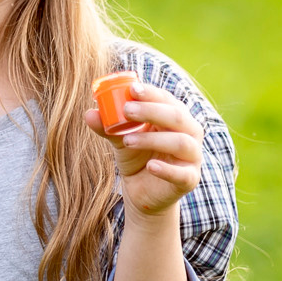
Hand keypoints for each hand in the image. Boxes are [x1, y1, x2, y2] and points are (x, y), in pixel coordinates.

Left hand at [85, 81, 202, 224]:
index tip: (132, 89)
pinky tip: (150, 166)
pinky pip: (183, 173)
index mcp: (175, 118)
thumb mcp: (120, 139)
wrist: (142, 192)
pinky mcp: (189, 179)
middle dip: (151, 111)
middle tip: (127, 110)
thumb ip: (107, 126)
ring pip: (180, 143)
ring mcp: (192, 157)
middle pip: (177, 117)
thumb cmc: (136, 157)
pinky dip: (166, 169)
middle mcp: (189, 134)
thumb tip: (89, 113)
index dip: (152, 93)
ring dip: (153, 139)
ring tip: (127, 140)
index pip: (168, 100)